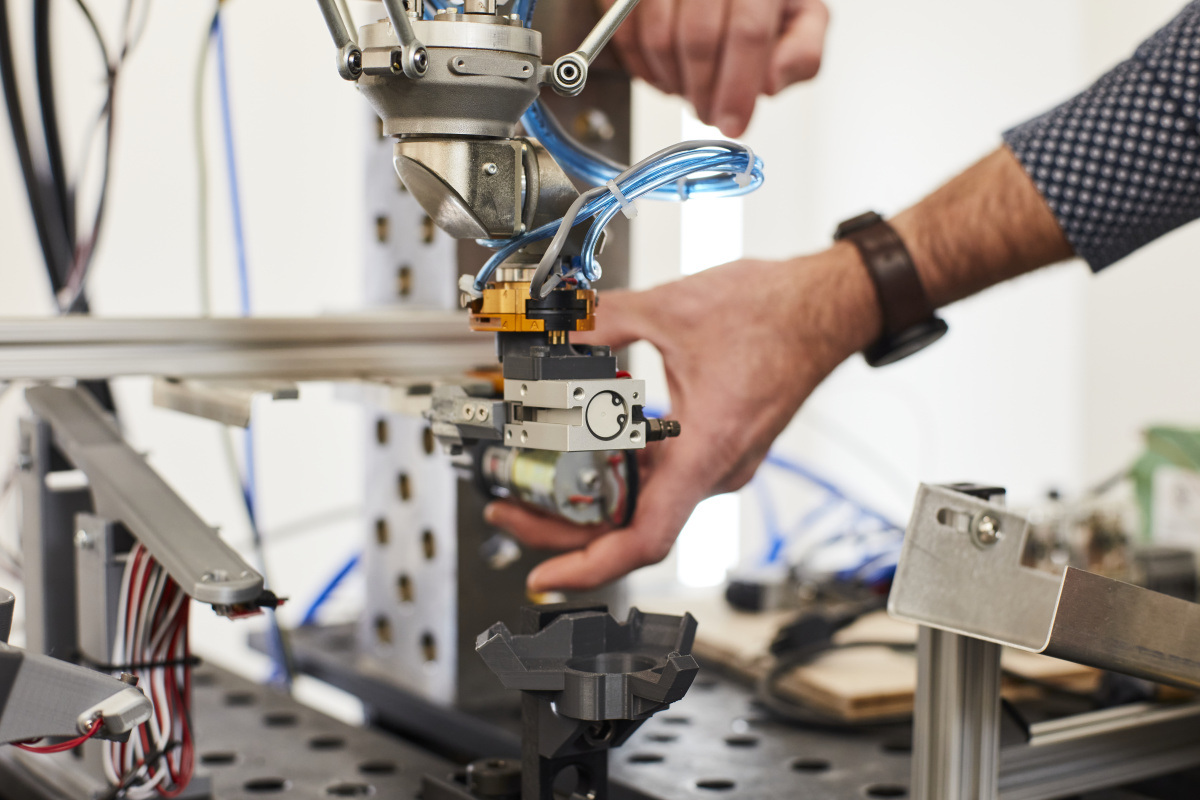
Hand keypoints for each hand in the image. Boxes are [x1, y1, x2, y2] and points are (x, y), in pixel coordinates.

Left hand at [485, 250, 879, 591]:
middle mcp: (713, 470)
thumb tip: (555, 326)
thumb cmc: (776, 316)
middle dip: (562, 525)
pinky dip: (618, 472)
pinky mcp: (715, 449)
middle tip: (508, 508)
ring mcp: (716, 464)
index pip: (644, 538)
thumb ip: (603, 320)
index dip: (587, 567)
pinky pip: (660, 478)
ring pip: (642, 504)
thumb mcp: (672, 309)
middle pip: (628, 526)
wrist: (827, 307)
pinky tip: (582, 449)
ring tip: (533, 481)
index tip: (545, 576)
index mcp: (705, 450)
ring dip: (588, 498)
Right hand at [597, 0, 829, 136]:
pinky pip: (627, 34)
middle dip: (704, 91)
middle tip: (709, 113)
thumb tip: (770, 83)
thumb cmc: (760, 3)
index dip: (738, 85)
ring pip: (661, 38)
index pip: (748, 31)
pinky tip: (667, 72)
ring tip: (691, 87)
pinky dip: (644, 68)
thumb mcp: (800, 20)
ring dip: (675, 81)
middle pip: (700, 37)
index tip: (733, 123)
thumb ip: (802, 52)